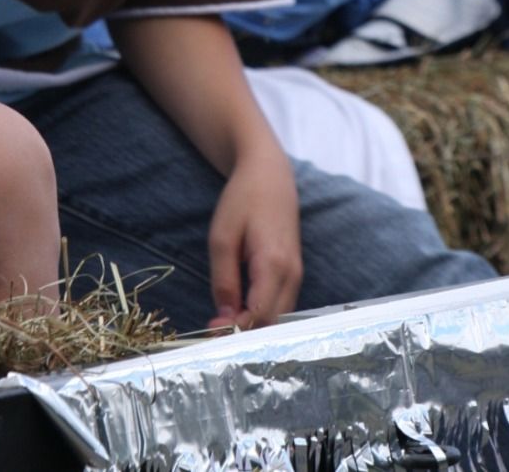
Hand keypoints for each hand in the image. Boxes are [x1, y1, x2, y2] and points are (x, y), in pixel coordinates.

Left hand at [206, 139, 301, 329]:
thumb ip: (224, 281)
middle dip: (245, 334)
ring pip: (280, 317)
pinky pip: (282, 304)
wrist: (269, 173)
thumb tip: (225, 319)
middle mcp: (292, 275)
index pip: (259, 315)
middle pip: (273, 323)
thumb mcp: (222, 237)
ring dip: (254, 326)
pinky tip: (241, 313)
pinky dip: (263, 315)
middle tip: (214, 334)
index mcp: (274, 265)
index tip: (210, 331)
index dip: (236, 330)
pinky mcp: (295, 272)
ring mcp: (297, 274)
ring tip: (225, 325)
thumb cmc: (243, 200)